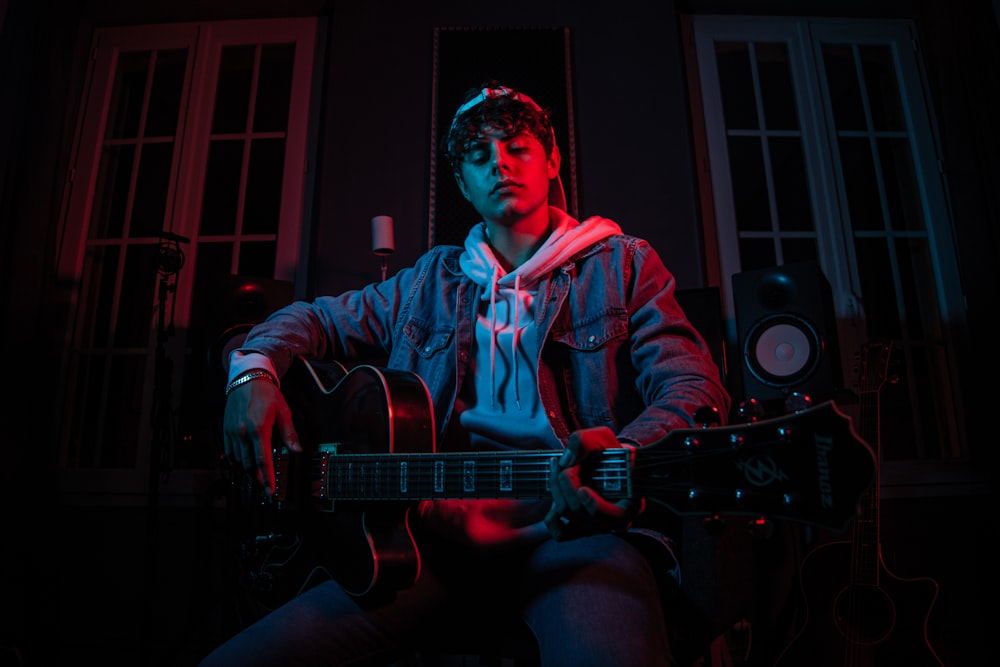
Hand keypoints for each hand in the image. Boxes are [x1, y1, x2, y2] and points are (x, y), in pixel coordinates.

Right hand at [223, 379, 300, 494]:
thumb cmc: (267, 395)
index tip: (271, 491)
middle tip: (265, 484)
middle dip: (257, 476)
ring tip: (256, 474)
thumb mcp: (283, 412)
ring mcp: (232, 432)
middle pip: (249, 464)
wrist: (246, 380)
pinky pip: (229, 452)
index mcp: (259, 429)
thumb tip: (297, 451)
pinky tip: (243, 462)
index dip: (267, 478)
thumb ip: (289, 434)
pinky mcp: (226, 430)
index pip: (263, 460)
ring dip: (247, 469)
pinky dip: (236, 460)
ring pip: (238, 460)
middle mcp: (243, 433)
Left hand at [544, 426, 637, 539]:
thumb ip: (585, 441)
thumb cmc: (610, 454)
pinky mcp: (579, 528)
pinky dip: (552, 516)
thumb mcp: (603, 438)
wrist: (612, 465)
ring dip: (556, 488)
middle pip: (578, 510)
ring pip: (565, 514)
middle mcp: (612, 522)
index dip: (594, 505)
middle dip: (564, 483)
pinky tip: (556, 495)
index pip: (613, 517)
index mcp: (629, 505)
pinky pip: (560, 533)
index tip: (583, 488)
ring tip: (558, 468)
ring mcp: (594, 527)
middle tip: (561, 462)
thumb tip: (566, 461)